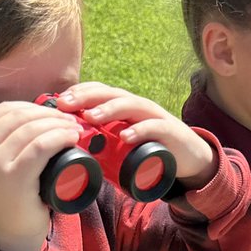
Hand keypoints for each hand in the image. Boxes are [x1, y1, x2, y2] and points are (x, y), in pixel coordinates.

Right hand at [0, 100, 80, 250]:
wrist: (7, 236)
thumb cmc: (2, 200)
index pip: (4, 111)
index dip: (32, 107)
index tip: (52, 114)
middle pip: (19, 117)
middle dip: (48, 114)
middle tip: (68, 121)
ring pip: (32, 130)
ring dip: (58, 124)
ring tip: (74, 130)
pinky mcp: (14, 177)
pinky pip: (40, 147)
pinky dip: (59, 137)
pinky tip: (71, 137)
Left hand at [56, 83, 214, 188]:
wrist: (191, 159)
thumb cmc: (151, 150)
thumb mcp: (124, 143)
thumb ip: (102, 142)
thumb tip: (69, 152)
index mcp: (125, 108)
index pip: (101, 91)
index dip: (80, 92)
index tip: (59, 101)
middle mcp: (139, 107)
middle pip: (111, 94)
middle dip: (87, 97)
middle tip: (66, 105)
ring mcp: (155, 118)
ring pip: (130, 106)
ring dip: (109, 109)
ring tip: (90, 117)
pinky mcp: (170, 133)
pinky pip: (154, 128)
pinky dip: (140, 131)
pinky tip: (125, 137)